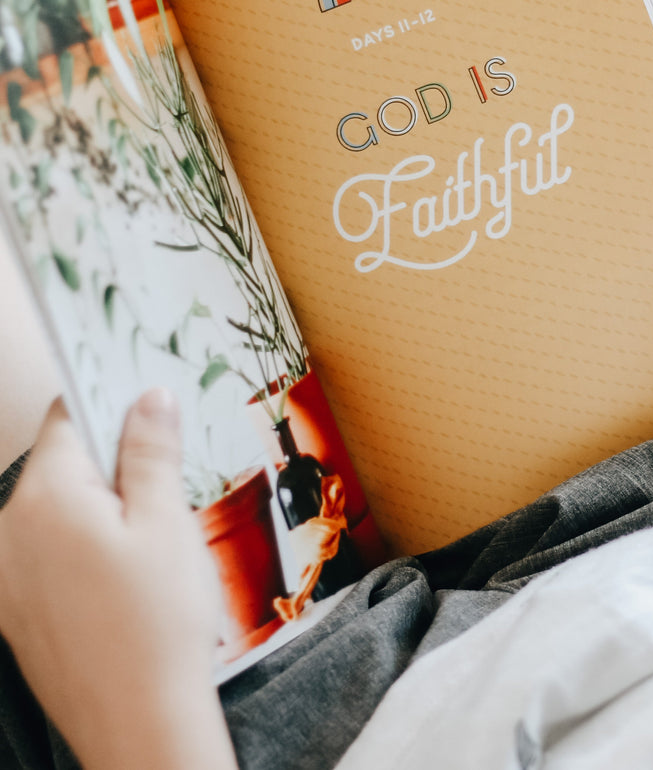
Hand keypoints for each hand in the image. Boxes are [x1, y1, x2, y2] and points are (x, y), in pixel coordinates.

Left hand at [0, 391, 237, 769]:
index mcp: (42, 499)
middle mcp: (9, 533)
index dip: (113, 401)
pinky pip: (52, 553)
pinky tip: (131, 579)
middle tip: (170, 489)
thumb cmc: (157, 621)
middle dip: (117, 464)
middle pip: (64, 466)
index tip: (148, 399)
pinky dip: (89, 547)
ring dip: (106, 508)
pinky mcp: (19, 613)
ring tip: (155, 545)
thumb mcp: (166, 521)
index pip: (69, 419)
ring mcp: (8, 578)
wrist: (139, 722)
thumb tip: (148, 397)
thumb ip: (150, 451)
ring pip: (62, 511)